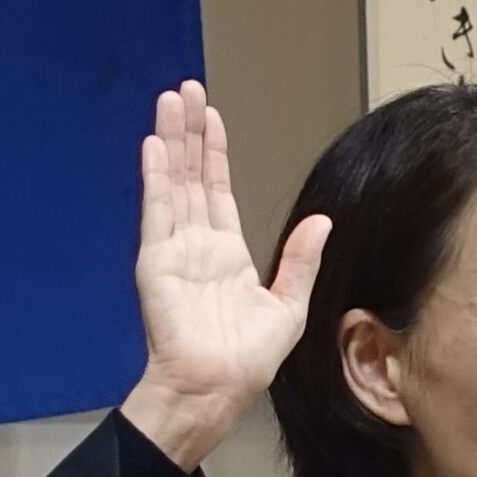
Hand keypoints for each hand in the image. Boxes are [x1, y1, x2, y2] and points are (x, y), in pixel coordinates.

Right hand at [122, 80, 331, 472]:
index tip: (212, 117)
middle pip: (192, 176)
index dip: (214, 153)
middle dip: (190, 132)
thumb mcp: (288, 306)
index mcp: (227, 255)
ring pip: (174, 183)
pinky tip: (155, 145)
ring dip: (171, 141)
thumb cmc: (248, 360)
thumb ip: (300, 260)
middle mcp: (197, 245)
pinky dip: (157, 177)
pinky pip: (156, 211)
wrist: (216, 387)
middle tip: (187, 90)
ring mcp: (174, 250)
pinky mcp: (156, 261)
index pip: (217, 191)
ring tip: (170, 100)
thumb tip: (322, 221)